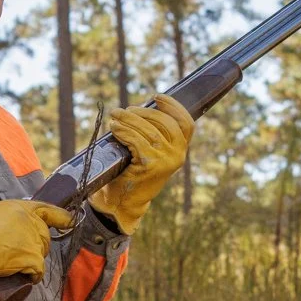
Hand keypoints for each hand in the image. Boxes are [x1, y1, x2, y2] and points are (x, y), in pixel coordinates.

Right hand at [0, 197, 74, 278]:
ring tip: (10, 259)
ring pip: (41, 254)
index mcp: (25, 208)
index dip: (63, 217)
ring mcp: (35, 241)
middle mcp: (34, 222)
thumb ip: (17, 215)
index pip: (50, 210)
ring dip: (30, 259)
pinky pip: (38, 270)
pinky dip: (32, 275)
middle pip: (45, 237)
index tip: (72, 221)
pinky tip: (21, 274)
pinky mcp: (32, 258)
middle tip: (14, 249)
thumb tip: (26, 223)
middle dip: (35, 244)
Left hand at [89, 95, 193, 230]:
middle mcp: (178, 155)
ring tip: (115, 116)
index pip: (186, 123)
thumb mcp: (149, 153)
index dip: (173, 106)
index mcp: (180, 151)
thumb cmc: (132, 175)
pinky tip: (114, 128)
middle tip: (124, 110)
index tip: (156, 97)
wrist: (123, 203)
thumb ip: (153, 135)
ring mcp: (166, 161)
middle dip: (143, 112)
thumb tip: (140, 109)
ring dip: (129, 119)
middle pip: (165, 122)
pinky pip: (136, 140)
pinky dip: (124, 131)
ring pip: (149, 130)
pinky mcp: (151, 165)